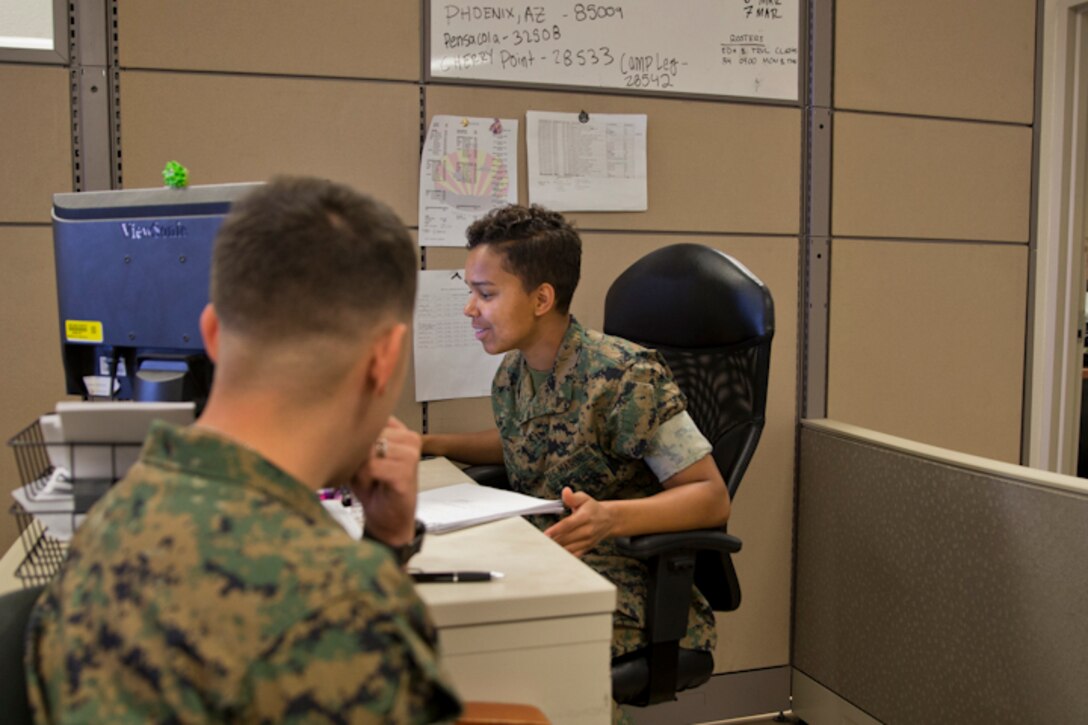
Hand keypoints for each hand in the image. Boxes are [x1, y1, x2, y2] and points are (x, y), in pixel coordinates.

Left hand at [349, 417, 419, 545]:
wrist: (388, 519)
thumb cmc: (373, 485)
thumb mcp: (361, 456)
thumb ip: (356, 438)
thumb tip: (339, 423)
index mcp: (400, 429)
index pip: (372, 417)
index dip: (356, 435)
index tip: (356, 453)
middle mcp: (410, 438)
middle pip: (368, 433)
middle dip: (358, 454)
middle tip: (364, 472)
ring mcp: (411, 454)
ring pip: (368, 449)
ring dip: (360, 467)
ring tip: (368, 479)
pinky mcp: (406, 472)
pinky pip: (372, 466)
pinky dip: (364, 478)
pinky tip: (372, 485)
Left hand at [543, 487, 613, 557]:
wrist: (608, 520)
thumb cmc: (592, 508)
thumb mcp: (584, 498)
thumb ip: (573, 497)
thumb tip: (565, 491)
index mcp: (585, 517)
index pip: (569, 524)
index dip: (557, 530)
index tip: (546, 534)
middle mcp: (587, 530)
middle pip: (567, 538)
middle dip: (552, 541)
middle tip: (538, 542)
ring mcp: (587, 541)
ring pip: (569, 548)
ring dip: (556, 549)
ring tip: (543, 549)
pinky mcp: (586, 548)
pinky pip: (573, 555)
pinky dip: (563, 556)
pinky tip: (553, 554)